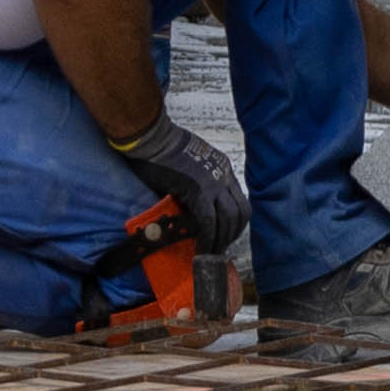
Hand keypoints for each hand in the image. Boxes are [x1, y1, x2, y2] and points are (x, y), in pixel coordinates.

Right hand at [111, 106, 250, 254]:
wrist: (150, 136)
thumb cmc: (158, 146)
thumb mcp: (187, 162)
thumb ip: (194, 182)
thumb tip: (187, 205)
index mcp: (221, 166)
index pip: (239, 201)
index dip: (234, 223)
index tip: (224, 235)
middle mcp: (222, 174)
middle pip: (240, 212)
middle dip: (230, 235)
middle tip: (218, 249)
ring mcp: (213, 182)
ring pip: (228, 220)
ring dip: (220, 240)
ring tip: (208, 254)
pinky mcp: (198, 190)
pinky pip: (208, 222)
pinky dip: (207, 239)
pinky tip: (200, 250)